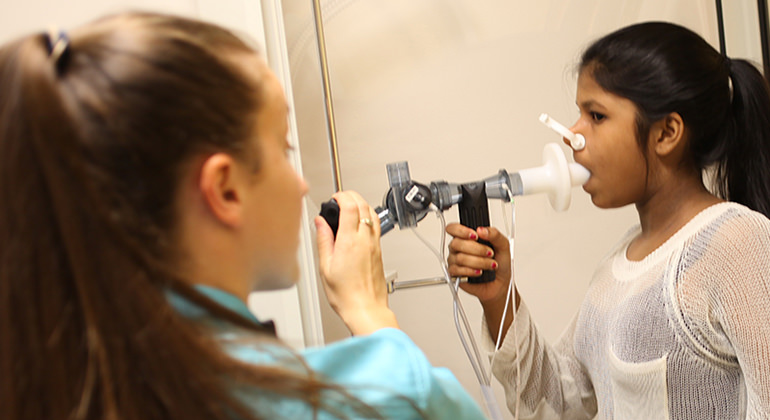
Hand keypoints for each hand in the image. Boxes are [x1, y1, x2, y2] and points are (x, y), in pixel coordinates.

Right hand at [315, 191, 397, 334]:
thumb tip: (320, 222)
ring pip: (372, 213)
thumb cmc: (346, 295)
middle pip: (363, 205)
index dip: (342, 196)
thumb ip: (324, 240)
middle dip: (351, 195)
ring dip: (361, 204)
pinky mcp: (379, 251)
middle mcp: (366, 240)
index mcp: (350, 242)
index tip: (334, 197)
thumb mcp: (326, 267)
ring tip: (349, 206)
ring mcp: (375, 245)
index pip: (350, 206)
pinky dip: (367, 216)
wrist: (366, 309)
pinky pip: (375, 226)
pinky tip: (358, 223)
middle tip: (340, 198)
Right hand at [447, 223, 516, 341]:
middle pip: (457, 243)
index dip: (461, 230)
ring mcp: (455, 261)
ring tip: (489, 265)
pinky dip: (471, 271)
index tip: (475, 235)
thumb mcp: (503, 245)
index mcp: (467, 237)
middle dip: (477, 249)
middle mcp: (458, 248)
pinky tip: (480, 272)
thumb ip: (494, 234)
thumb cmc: (500, 264)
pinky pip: (457, 270)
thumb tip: (481, 230)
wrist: (501, 284)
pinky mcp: (455, 274)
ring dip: (479, 262)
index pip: (453, 228)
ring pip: (460, 258)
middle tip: (490, 253)